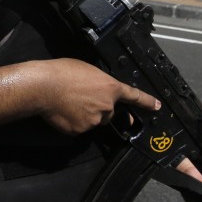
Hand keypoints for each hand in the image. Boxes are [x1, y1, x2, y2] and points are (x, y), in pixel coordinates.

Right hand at [34, 58, 159, 134]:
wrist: (44, 86)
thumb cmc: (63, 72)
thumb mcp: (87, 70)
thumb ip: (99, 83)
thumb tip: (97, 92)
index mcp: (110, 88)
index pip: (134, 95)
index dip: (147, 101)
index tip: (157, 106)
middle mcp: (107, 107)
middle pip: (109, 112)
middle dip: (100, 108)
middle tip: (82, 98)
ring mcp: (94, 121)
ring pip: (94, 121)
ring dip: (86, 115)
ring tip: (69, 103)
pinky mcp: (80, 131)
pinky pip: (80, 128)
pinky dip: (74, 122)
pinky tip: (63, 112)